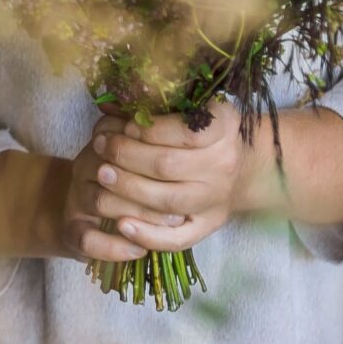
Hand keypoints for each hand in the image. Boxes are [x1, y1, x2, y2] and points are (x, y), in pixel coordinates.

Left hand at [62, 103, 258, 261]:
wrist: (241, 167)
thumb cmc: (205, 131)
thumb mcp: (192, 107)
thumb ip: (157, 105)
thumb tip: (106, 105)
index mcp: (225, 128)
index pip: (185, 131)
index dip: (149, 129)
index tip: (124, 125)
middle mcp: (224, 165)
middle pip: (168, 165)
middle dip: (126, 155)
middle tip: (100, 145)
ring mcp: (216, 200)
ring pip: (167, 201)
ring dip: (128, 188)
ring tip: (101, 174)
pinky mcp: (208, 226)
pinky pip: (177, 238)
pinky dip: (148, 234)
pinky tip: (121, 225)